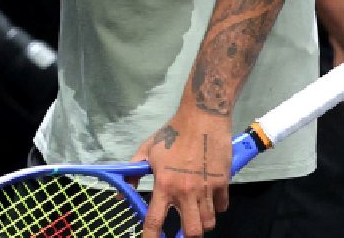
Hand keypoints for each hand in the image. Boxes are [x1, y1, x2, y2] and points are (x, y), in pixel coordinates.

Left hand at [133, 112, 232, 237]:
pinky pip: (222, 206)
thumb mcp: (147, 150)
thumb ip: (133, 173)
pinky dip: (217, 207)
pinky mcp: (223, 183)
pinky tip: (210, 199)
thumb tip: (120, 192)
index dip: (151, 237)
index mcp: (164, 184)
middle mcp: (186, 191)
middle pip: (192, 232)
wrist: (203, 117)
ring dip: (202, 223)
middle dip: (186, 237)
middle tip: (181, 232)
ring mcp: (207, 188)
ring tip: (195, 215)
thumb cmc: (172, 133)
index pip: (155, 220)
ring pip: (209, 222)